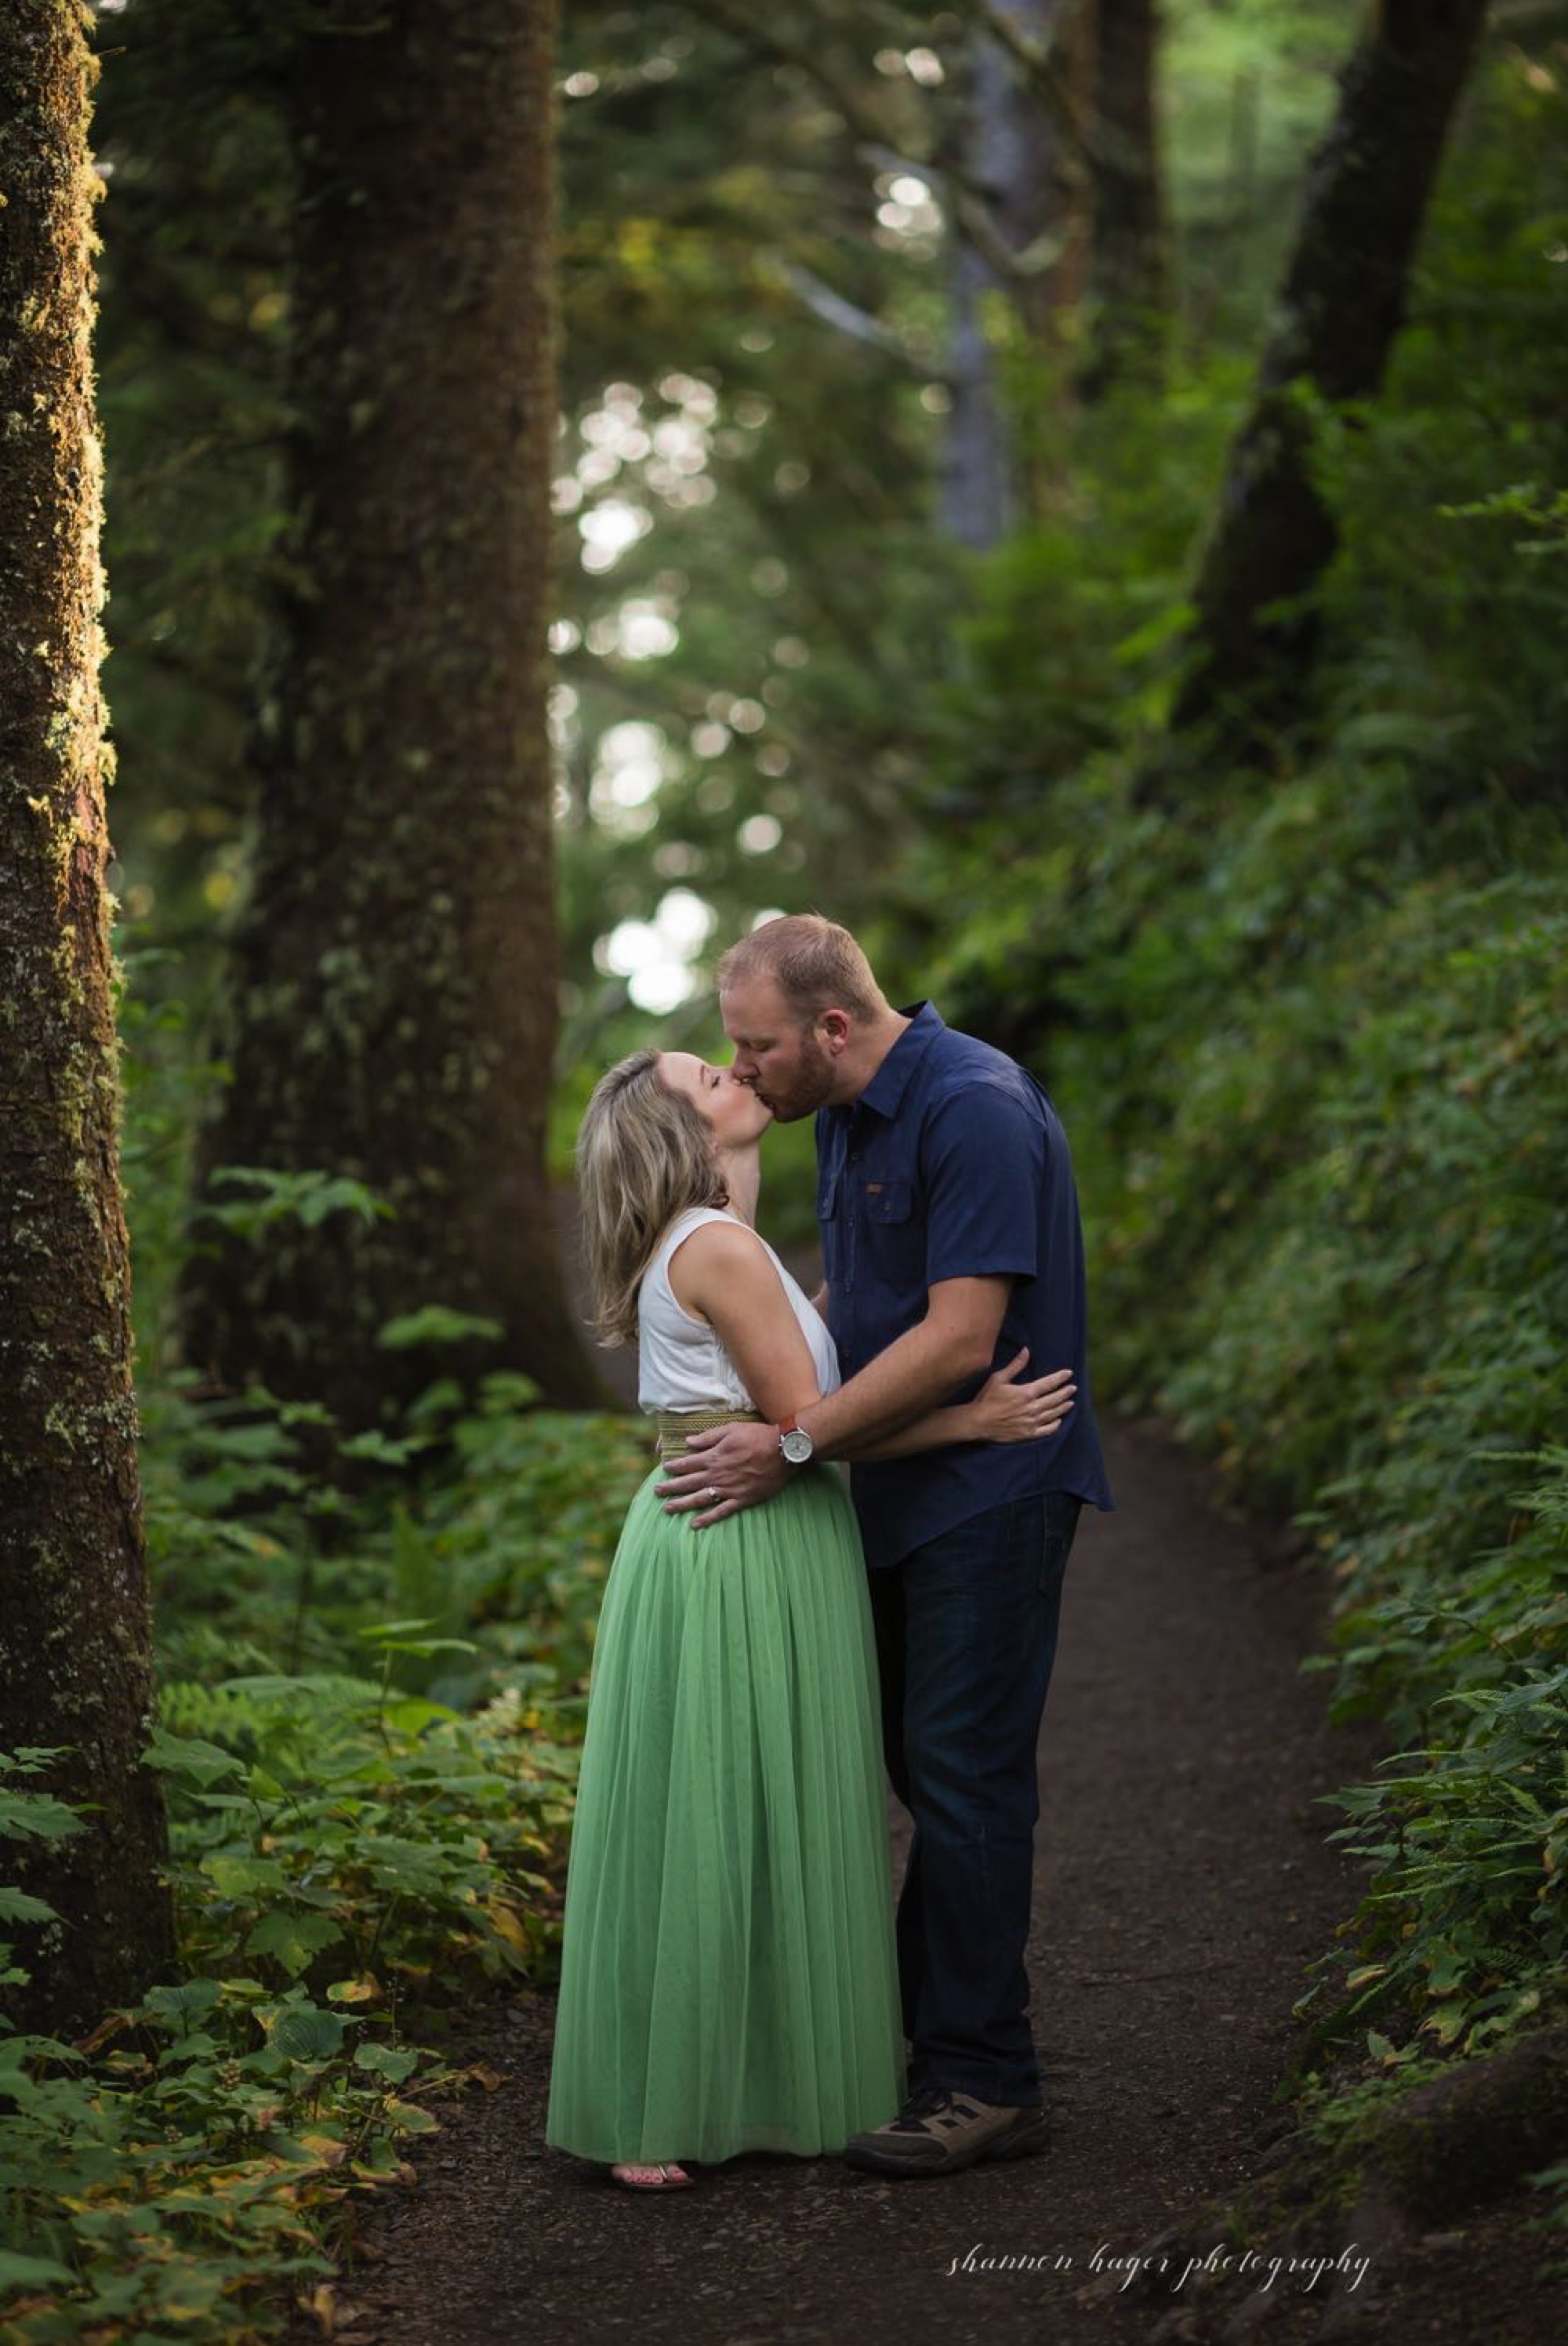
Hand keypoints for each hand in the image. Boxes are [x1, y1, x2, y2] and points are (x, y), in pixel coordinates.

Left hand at [655, 1420, 788, 1527]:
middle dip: (671, 1488)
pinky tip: (695, 1524)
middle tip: (656, 1492)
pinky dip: (708, 1518)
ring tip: (668, 1509)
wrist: (783, 1451)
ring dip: (682, 1504)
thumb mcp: (731, 1429)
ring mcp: (729, 1489)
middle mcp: (718, 1475)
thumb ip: (708, 1437)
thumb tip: (687, 1442)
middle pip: (689, 1483)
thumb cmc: (757, 1436)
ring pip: (700, 1499)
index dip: (674, 1468)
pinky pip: (721, 1511)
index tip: (663, 1470)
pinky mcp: (742, 1499)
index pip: (688, 1464)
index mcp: (714, 1457)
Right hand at [967, 1349, 1075, 1444]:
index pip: (1049, 1383)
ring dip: (1063, 1407)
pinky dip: (1055, 1425)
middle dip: (1065, 1392)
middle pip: (1055, 1398)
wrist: (978, 1422)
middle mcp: (1032, 1408)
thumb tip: (1026, 1350)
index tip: (1069, 1373)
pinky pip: (1047, 1430)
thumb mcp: (998, 1378)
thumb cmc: (987, 1399)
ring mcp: (1031, 1422)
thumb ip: (1015, 1365)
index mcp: (1026, 1393)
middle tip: (1073, 1388)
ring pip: (1053, 1414)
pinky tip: (1058, 1420)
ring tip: (1071, 1402)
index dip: (1060, 1377)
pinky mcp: (1028, 1434)